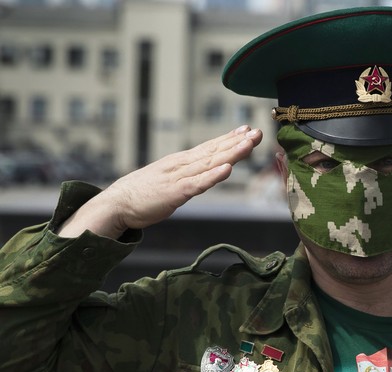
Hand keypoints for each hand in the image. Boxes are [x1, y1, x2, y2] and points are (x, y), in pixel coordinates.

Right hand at [58, 125, 261, 238]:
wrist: (116, 203)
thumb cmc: (143, 193)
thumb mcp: (169, 179)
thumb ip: (186, 175)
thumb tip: (202, 173)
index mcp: (181, 162)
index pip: (210, 147)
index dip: (230, 138)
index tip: (247, 130)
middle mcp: (182, 165)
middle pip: (214, 151)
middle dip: (238, 141)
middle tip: (258, 131)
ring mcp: (179, 177)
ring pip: (210, 163)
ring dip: (231, 153)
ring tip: (249, 144)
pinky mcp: (174, 193)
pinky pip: (197, 184)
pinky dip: (213, 176)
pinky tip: (227, 170)